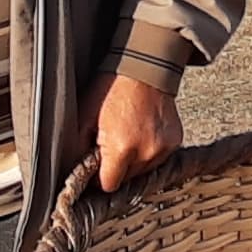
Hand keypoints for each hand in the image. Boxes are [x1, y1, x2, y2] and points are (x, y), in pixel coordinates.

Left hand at [84, 73, 183, 192]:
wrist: (144, 66)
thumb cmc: (111, 88)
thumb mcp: (85, 117)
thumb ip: (79, 149)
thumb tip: (77, 171)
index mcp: (121, 148)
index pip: (109, 185)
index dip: (99, 178)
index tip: (96, 166)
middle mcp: (146, 152)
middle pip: (127, 179)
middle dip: (117, 167)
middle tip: (111, 144)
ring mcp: (163, 148)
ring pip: (143, 171)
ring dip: (134, 161)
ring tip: (128, 136)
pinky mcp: (174, 142)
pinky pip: (158, 158)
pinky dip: (149, 151)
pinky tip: (142, 132)